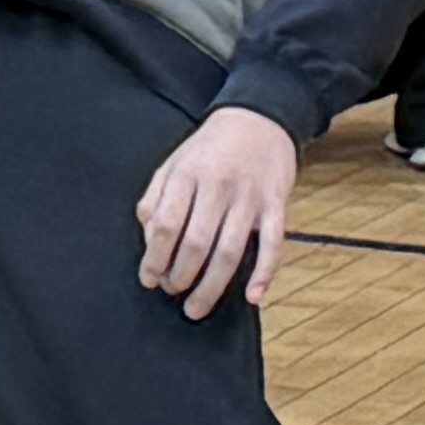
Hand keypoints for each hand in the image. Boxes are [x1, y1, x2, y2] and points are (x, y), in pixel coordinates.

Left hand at [133, 106, 299, 318]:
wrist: (259, 117)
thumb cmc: (210, 146)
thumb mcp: (173, 162)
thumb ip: (155, 198)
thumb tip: (148, 239)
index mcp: (188, 175)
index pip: (167, 225)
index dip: (154, 258)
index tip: (149, 279)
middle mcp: (218, 186)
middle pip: (196, 244)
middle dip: (180, 277)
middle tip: (172, 292)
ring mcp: (250, 197)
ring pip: (230, 251)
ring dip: (211, 287)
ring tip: (196, 308)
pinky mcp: (276, 204)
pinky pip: (272, 244)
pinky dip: (264, 273)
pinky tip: (252, 297)